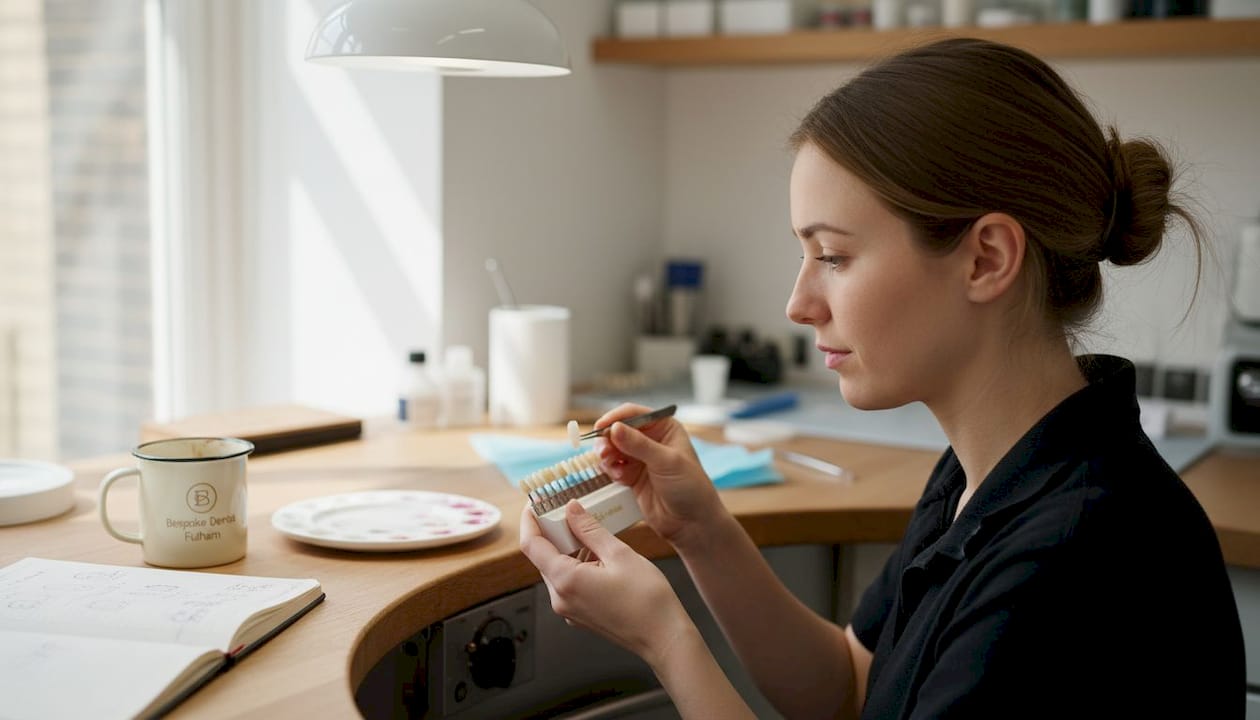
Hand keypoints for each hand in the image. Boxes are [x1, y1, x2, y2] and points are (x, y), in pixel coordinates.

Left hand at [519, 501, 692, 664]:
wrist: (663, 637)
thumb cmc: (647, 600)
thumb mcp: (619, 554)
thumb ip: (590, 529)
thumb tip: (571, 509)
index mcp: (566, 581)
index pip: (531, 545)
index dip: (530, 520)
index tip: (534, 504)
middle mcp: (561, 598)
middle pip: (542, 557)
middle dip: (551, 532)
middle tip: (568, 511)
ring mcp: (569, 610)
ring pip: (555, 570)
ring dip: (566, 549)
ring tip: (588, 532)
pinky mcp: (579, 615)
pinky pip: (567, 584)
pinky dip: (575, 565)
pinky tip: (596, 555)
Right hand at [593, 403, 724, 548]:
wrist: (691, 522)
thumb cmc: (690, 488)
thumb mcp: (666, 462)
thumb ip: (639, 445)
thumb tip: (614, 428)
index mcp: (664, 428)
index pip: (634, 414)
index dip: (615, 418)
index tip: (601, 426)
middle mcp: (650, 440)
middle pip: (618, 430)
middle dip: (608, 440)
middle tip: (604, 452)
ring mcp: (639, 459)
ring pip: (612, 448)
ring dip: (607, 456)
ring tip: (612, 466)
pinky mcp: (631, 476)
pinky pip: (612, 466)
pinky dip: (610, 469)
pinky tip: (619, 477)